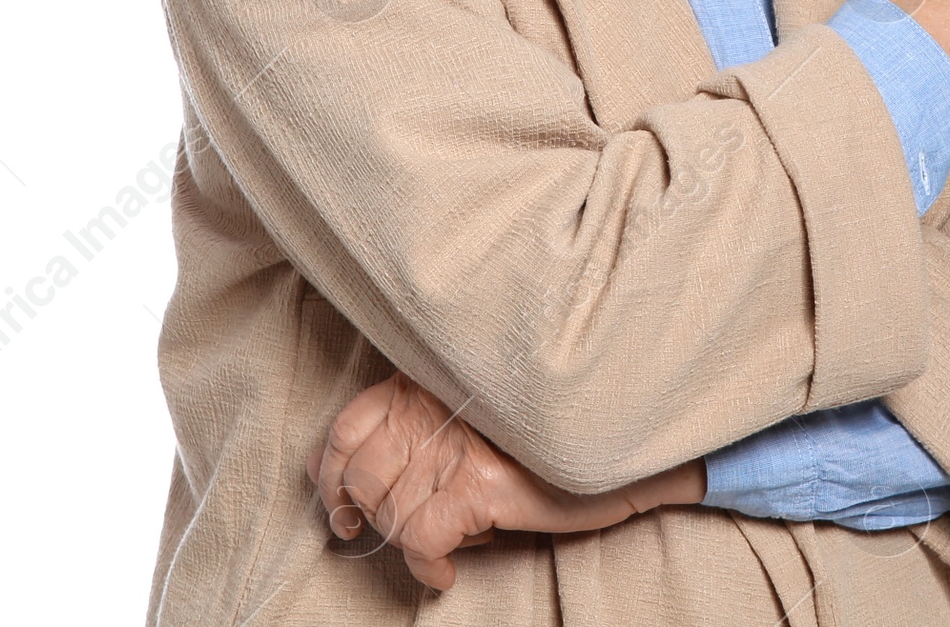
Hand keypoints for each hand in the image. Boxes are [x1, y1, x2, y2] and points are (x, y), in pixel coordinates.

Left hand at [306, 371, 706, 589]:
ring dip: (405, 543)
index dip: (329, 475)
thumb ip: (422, 424)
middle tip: (389, 534)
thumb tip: (361, 484)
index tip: (340, 508)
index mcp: (424, 378)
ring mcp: (457, 441)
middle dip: (368, 517)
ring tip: (437, 546)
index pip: (345, 425)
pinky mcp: (483, 483)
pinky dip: (427, 566)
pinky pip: (421, 540)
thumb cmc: (542, 432)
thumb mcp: (473, 413)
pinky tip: (447, 572)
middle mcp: (433, 402)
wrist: (619, 438)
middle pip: (360, 475)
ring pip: (389, 512)